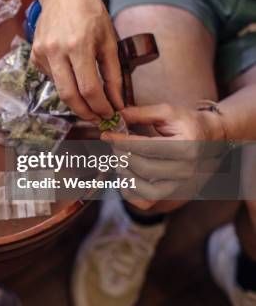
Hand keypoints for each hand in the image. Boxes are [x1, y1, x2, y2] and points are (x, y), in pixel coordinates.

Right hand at [30, 0, 122, 120]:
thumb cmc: (91, 13)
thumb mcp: (109, 41)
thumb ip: (113, 74)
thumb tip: (117, 101)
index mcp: (79, 45)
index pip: (89, 88)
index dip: (101, 106)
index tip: (110, 114)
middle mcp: (56, 51)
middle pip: (69, 96)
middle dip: (85, 112)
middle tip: (98, 118)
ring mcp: (42, 53)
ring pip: (59, 89)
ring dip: (76, 99)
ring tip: (89, 99)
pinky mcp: (35, 54)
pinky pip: (51, 78)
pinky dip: (64, 82)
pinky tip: (72, 73)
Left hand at [102, 104, 225, 208]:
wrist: (208, 138)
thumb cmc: (185, 123)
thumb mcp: (166, 111)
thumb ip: (140, 113)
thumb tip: (116, 117)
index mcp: (186, 146)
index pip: (147, 147)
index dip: (122, 141)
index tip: (107, 135)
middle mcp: (185, 169)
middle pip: (143, 168)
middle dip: (122, 155)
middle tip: (113, 144)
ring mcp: (179, 184)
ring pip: (145, 190)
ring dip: (125, 174)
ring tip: (119, 158)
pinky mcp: (171, 192)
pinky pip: (145, 202)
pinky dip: (130, 192)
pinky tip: (124, 175)